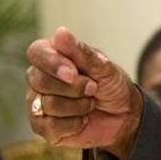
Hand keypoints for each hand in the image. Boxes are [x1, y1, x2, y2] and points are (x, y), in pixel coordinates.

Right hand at [26, 26, 143, 159]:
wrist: (123, 115)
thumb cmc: (111, 85)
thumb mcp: (104, 67)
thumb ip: (82, 53)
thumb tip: (60, 32)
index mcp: (52, 56)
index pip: (36, 53)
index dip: (53, 63)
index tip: (74, 73)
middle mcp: (39, 79)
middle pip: (40, 81)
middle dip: (74, 87)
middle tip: (93, 88)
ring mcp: (37, 104)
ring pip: (47, 105)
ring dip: (79, 106)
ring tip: (90, 103)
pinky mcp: (42, 127)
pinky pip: (50, 126)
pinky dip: (75, 123)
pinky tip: (83, 119)